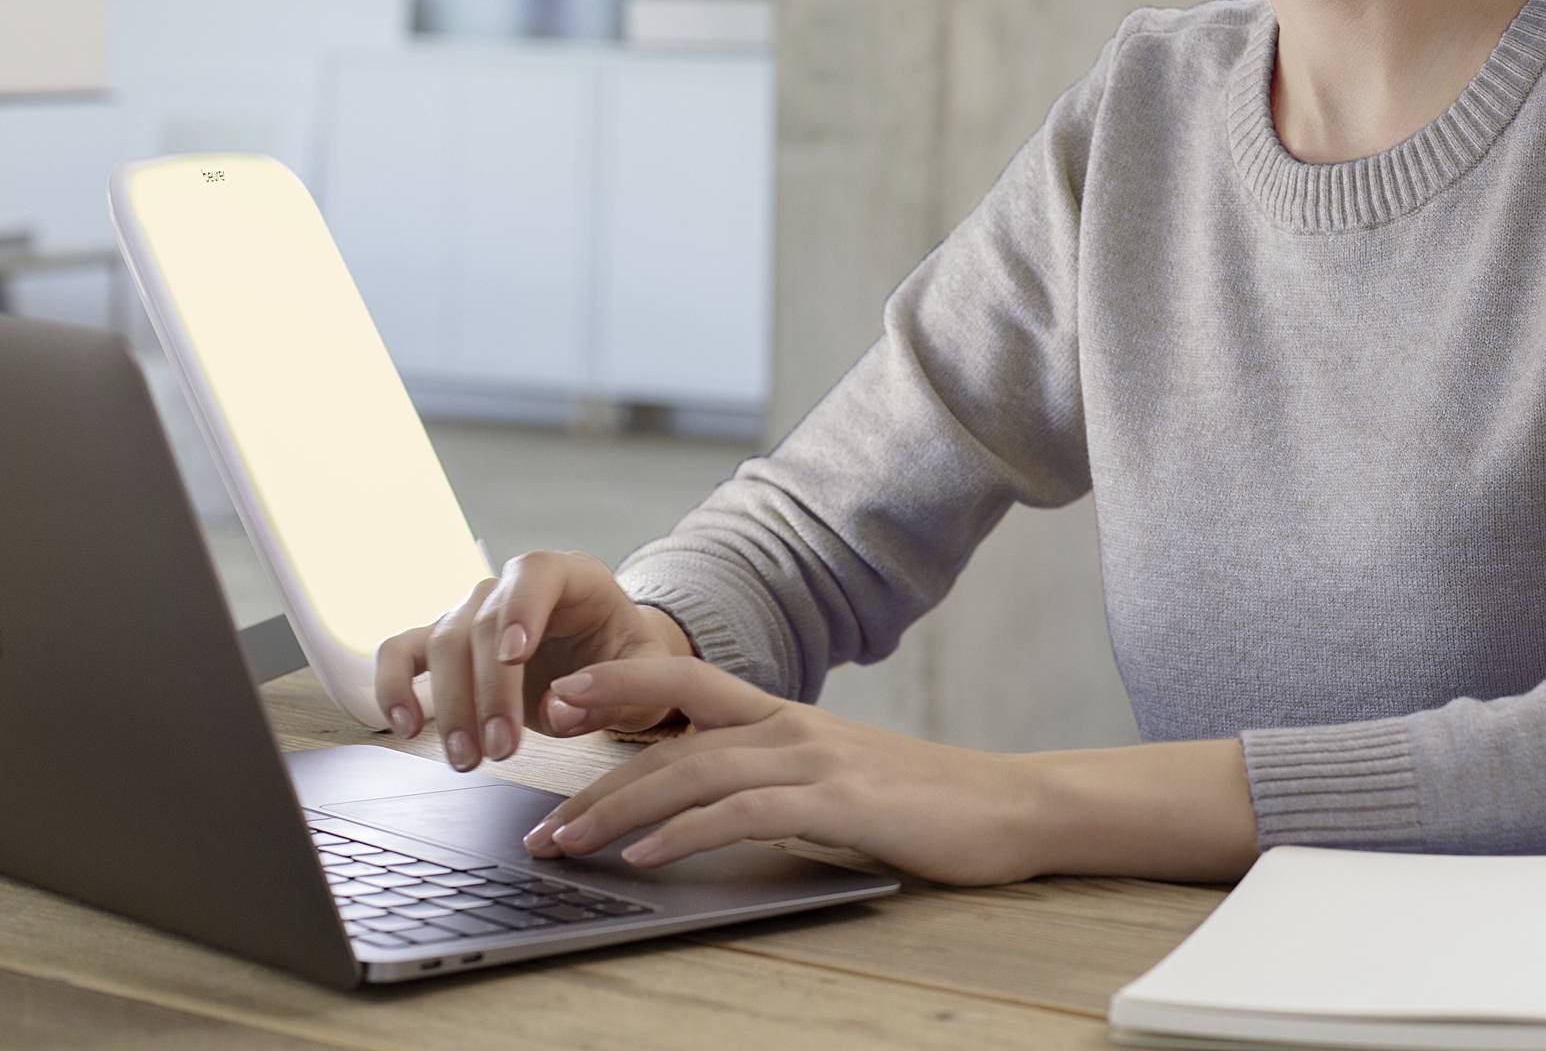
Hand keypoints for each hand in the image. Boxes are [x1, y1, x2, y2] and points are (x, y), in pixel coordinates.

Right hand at [371, 549, 697, 771]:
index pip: (537, 574)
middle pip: (482, 623)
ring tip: (468, 759)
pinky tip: (405, 726)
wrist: (607, 664)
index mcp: (573, 577)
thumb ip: (616, 688)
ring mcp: (473, 611)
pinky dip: (393, 684)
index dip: (521, 610)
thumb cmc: (628, 661)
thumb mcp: (648, 675)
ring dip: (450, 706)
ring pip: (442, 642)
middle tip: (502, 751)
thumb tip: (560, 707)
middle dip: (488, 693)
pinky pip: (401, 651)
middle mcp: (513, 586)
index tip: (514, 657)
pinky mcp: (445, 644)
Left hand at [517, 653, 1047, 887]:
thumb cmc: (922, 803)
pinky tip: (647, 857)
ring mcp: (814, 760)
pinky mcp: (839, 802)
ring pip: (693, 772)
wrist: (1011, 807)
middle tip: (534, 819)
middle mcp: (790, 728)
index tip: (558, 705)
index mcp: (786, 718)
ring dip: (619, 809)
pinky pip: (743, 813)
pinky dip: (686, 834)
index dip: (620, 687)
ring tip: (567, 844)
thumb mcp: (835, 780)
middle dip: (593, 775)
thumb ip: (773, 781)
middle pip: (670, 736)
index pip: (686, 688)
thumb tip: (701, 808)